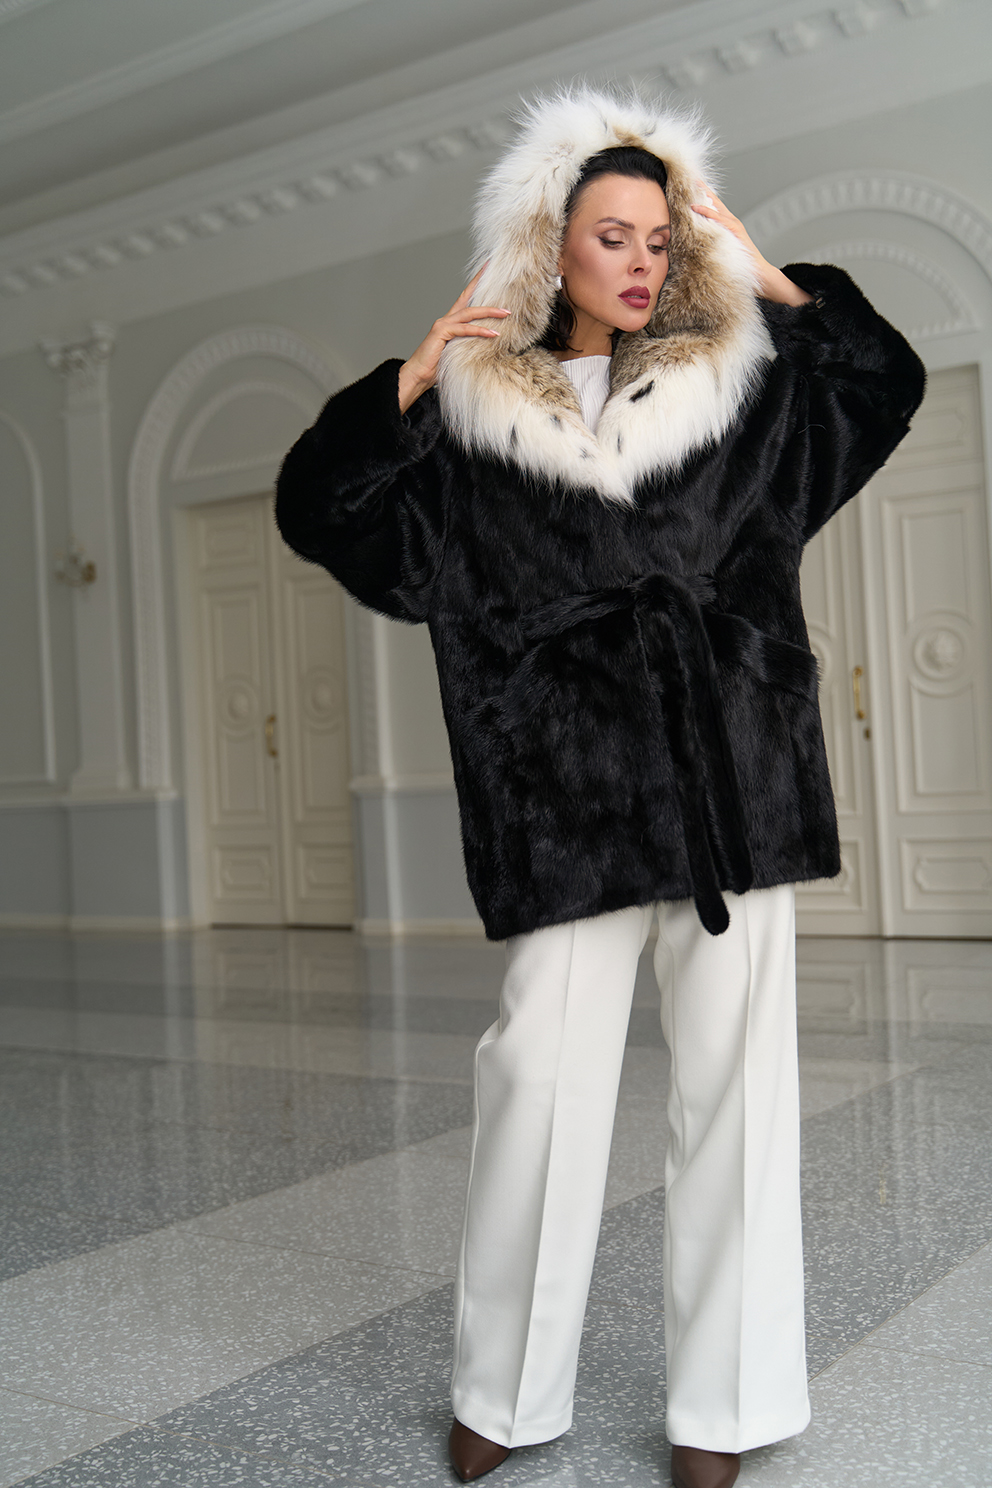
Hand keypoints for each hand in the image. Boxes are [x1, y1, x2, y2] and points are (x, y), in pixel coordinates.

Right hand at [398, 267, 509, 412]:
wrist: (418, 375)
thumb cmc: (437, 367)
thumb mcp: (458, 353)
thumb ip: (470, 344)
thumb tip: (489, 345)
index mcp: (451, 322)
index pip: (466, 298)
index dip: (476, 283)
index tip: (487, 270)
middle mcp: (446, 319)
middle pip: (471, 303)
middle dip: (489, 301)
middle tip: (508, 303)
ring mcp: (443, 324)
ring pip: (469, 313)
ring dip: (489, 313)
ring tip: (505, 314)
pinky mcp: (441, 332)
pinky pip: (464, 329)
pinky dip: (479, 330)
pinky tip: (493, 333)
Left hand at [690, 183, 812, 306]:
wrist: (758, 273)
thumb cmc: (741, 265)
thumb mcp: (723, 251)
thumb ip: (713, 244)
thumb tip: (696, 245)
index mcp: (727, 226)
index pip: (713, 207)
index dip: (703, 197)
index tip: (691, 188)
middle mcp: (731, 222)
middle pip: (715, 202)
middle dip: (703, 190)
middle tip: (691, 179)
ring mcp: (734, 226)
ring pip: (716, 208)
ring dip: (703, 197)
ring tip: (691, 188)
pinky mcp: (736, 231)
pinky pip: (719, 220)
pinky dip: (708, 213)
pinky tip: (697, 208)